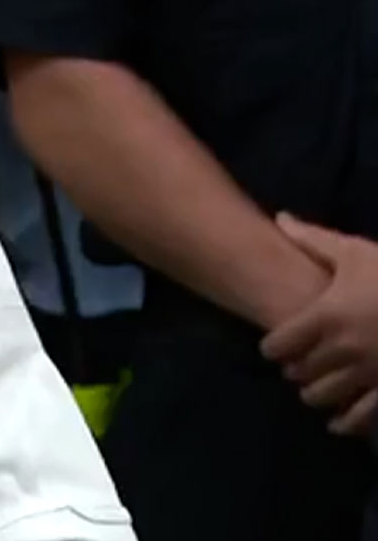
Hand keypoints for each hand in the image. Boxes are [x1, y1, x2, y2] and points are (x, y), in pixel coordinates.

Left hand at [261, 213, 377, 436]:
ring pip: (322, 397)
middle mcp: (343, 350)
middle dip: (295, 369)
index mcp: (327, 317)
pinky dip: (346, 422)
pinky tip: (339, 421)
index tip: (279, 344)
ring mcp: (370, 374)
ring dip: (315, 393)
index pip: (278, 345)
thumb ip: (314, 241)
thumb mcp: (357, 253)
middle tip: (299, 363)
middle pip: (297, 373)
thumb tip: (280, 219)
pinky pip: (360, 418)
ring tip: (317, 385)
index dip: (274, 346)